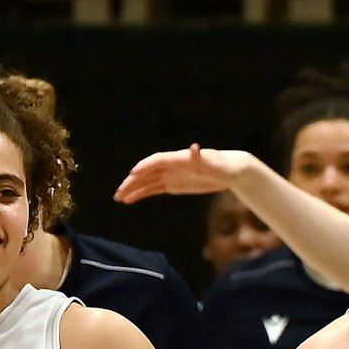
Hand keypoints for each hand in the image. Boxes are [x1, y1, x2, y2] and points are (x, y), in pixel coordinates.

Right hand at [113, 144, 253, 203]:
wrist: (229, 172)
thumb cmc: (223, 166)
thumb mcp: (214, 163)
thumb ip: (201, 158)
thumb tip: (194, 147)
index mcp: (179, 158)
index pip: (157, 160)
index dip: (145, 166)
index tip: (132, 173)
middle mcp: (171, 165)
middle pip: (147, 172)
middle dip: (132, 181)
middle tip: (119, 192)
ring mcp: (170, 175)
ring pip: (147, 182)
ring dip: (133, 189)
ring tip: (119, 198)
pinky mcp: (173, 185)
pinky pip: (153, 189)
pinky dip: (142, 194)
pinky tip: (130, 200)